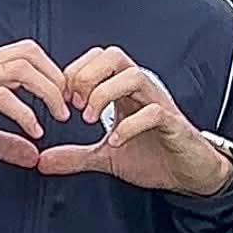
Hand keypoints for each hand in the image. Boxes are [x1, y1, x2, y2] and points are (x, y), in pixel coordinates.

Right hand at [0, 39, 68, 167]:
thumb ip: (5, 141)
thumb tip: (33, 155)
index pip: (27, 52)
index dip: (52, 71)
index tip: (65, 98)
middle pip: (29, 53)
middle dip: (56, 77)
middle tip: (69, 106)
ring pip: (20, 69)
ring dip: (47, 92)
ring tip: (58, 117)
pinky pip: (2, 97)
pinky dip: (24, 113)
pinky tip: (33, 132)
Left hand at [36, 47, 232, 195]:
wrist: (190, 175)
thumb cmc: (153, 156)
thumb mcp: (106, 156)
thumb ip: (75, 154)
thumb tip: (42, 161)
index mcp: (124, 90)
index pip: (98, 57)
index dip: (76, 71)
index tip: (63, 99)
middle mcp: (141, 89)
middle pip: (113, 56)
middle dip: (87, 76)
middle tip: (75, 105)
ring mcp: (158, 103)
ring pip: (133, 75)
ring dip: (104, 94)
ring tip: (89, 120)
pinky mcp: (173, 124)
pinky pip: (153, 112)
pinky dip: (130, 125)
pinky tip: (115, 141)